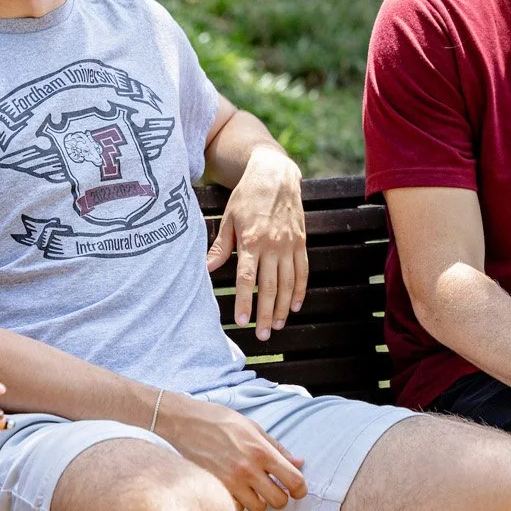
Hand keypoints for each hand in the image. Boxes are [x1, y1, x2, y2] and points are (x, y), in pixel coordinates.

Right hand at [156, 393, 306, 510]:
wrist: (185, 422)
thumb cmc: (220, 420)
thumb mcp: (253, 427)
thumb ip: (277, 448)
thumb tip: (299, 463)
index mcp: (261, 451)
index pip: (294, 480)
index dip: (300, 489)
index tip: (297, 489)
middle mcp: (248, 469)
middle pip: (279, 501)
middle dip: (280, 497)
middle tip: (273, 488)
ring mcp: (230, 481)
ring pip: (258, 508)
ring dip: (259, 501)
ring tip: (252, 488)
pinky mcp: (216, 488)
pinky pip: (236, 508)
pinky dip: (239, 503)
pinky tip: (236, 490)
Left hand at [206, 148, 307, 341]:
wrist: (275, 175)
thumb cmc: (247, 196)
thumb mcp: (229, 218)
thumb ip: (220, 246)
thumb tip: (206, 268)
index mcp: (251, 240)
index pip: (248, 278)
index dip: (245, 301)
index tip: (242, 321)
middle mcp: (273, 245)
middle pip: (269, 286)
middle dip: (264, 313)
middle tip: (261, 334)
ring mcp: (289, 244)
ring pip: (288, 283)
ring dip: (282, 307)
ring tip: (276, 326)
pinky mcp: (301, 242)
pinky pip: (303, 271)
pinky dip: (300, 290)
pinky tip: (294, 306)